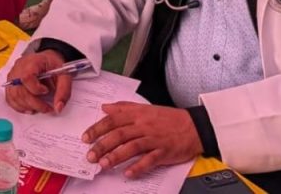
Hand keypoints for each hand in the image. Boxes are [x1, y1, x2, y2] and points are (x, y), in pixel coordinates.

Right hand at [4, 49, 70, 114]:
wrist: (47, 60)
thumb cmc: (53, 65)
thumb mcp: (64, 75)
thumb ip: (63, 91)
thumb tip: (58, 108)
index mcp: (32, 62)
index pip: (26, 76)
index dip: (36, 88)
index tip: (46, 91)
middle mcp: (19, 68)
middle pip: (19, 89)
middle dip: (34, 103)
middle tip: (47, 108)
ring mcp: (13, 75)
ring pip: (14, 95)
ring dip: (27, 106)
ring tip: (40, 107)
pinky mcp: (11, 83)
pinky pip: (10, 98)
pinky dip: (19, 106)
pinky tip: (30, 108)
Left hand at [83, 103, 203, 177]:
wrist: (194, 126)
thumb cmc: (169, 118)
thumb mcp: (145, 107)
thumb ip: (124, 107)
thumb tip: (105, 107)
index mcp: (138, 115)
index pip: (113, 120)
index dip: (98, 129)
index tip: (86, 138)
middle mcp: (144, 126)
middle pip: (119, 135)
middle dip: (102, 145)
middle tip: (90, 156)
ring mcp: (154, 139)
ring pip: (132, 147)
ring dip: (116, 157)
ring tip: (103, 165)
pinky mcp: (164, 151)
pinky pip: (150, 160)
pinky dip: (139, 167)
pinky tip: (128, 173)